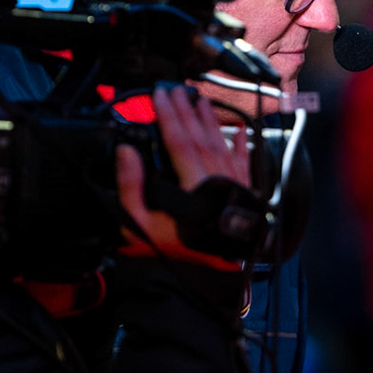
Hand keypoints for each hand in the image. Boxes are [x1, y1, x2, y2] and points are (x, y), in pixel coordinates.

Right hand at [116, 85, 249, 266]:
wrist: (204, 282)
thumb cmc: (172, 255)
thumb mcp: (138, 226)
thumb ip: (130, 187)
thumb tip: (126, 152)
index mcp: (193, 186)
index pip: (178, 140)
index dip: (169, 115)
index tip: (160, 95)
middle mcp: (218, 180)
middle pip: (201, 137)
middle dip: (188, 111)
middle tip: (178, 89)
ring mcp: (235, 187)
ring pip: (223, 145)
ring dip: (211, 121)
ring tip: (201, 101)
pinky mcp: (245, 196)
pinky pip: (246, 164)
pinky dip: (243, 146)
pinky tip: (241, 132)